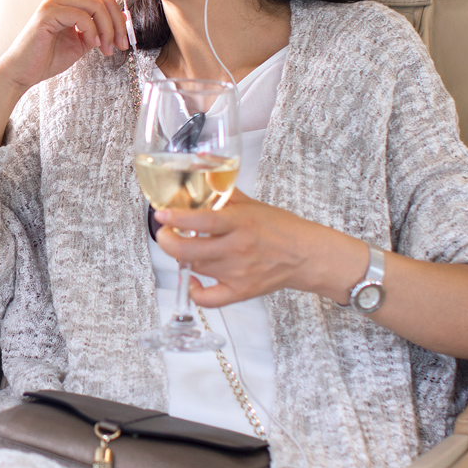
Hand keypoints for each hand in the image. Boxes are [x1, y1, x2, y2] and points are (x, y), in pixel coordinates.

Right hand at [0, 0, 130, 143]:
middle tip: (120, 43)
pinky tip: (93, 44)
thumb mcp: (81, 42)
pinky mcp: (48, 14)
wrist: (22, 72)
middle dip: (118, 21)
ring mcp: (53, 2)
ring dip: (108, 28)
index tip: (127, 19)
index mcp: (67, 0)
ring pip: (96, 3)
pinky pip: (82, 16)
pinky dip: (93, 31)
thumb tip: (122, 19)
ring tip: (106, 47)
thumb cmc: (45, 58)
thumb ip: (98, 29)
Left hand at [154, 192, 365, 306]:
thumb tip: (202, 168)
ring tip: (188, 246)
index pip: (204, 220)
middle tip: (165, 232)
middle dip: (168, 241)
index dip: (178, 218)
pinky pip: (208, 299)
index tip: (161, 214)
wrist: (306, 255)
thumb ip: (223, 191)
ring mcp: (238, 273)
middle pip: (190, 250)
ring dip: (185, 256)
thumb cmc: (279, 228)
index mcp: (241, 223)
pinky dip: (195, 291)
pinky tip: (193, 279)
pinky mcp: (240, 291)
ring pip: (195, 267)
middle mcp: (237, 249)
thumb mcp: (251, 204)